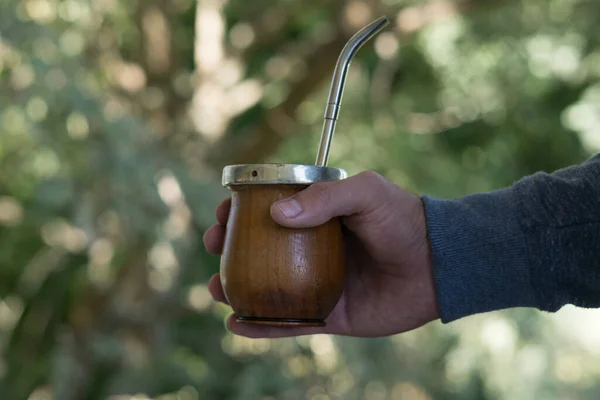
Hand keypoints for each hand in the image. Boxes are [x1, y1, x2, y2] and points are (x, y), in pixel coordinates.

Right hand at [203, 171, 439, 337]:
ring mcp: (318, 283)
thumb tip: (277, 213)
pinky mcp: (329, 315)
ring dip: (237, 290)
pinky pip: (290, 323)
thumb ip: (325, 197)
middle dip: (229, 249)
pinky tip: (238, 324)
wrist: (437, 265)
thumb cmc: (402, 219)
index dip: (240, 211)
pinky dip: (263, 326)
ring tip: (218, 289)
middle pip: (260, 250)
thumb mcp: (366, 192)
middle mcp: (312, 250)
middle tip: (214, 247)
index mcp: (317, 217)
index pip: (269, 211)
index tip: (222, 212)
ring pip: (268, 289)